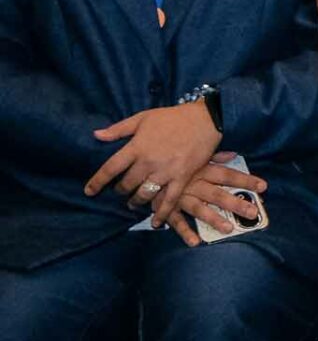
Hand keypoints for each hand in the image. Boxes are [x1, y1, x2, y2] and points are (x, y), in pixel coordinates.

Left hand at [87, 103, 222, 226]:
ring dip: (136, 201)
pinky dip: (162, 213)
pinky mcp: (182, 178)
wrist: (205, 119)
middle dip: (120, 190)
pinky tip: (156, 222)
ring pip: (144, 194)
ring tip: (134, 202)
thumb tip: (96, 135)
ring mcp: (166, 172)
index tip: (89, 191)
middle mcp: (148, 162)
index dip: (98, 181)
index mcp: (137, 147)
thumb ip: (119, 129)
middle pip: (127, 184)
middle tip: (120, 191)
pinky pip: (169, 199)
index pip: (110, 168)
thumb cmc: (172, 118)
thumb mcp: (143, 118)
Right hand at [167, 157, 266, 247]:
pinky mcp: (166, 208)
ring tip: (228, 229)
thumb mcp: (192, 156)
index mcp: (201, 170)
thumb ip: (213, 157)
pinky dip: (185, 232)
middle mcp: (193, 184)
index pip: (228, 175)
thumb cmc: (172, 162)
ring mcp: (179, 197)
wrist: (140, 166)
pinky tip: (195, 242)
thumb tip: (233, 154)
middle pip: (217, 194)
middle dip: (235, 203)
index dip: (246, 180)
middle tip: (253, 213)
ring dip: (213, 219)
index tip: (264, 186)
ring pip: (199, 209)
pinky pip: (176, 221)